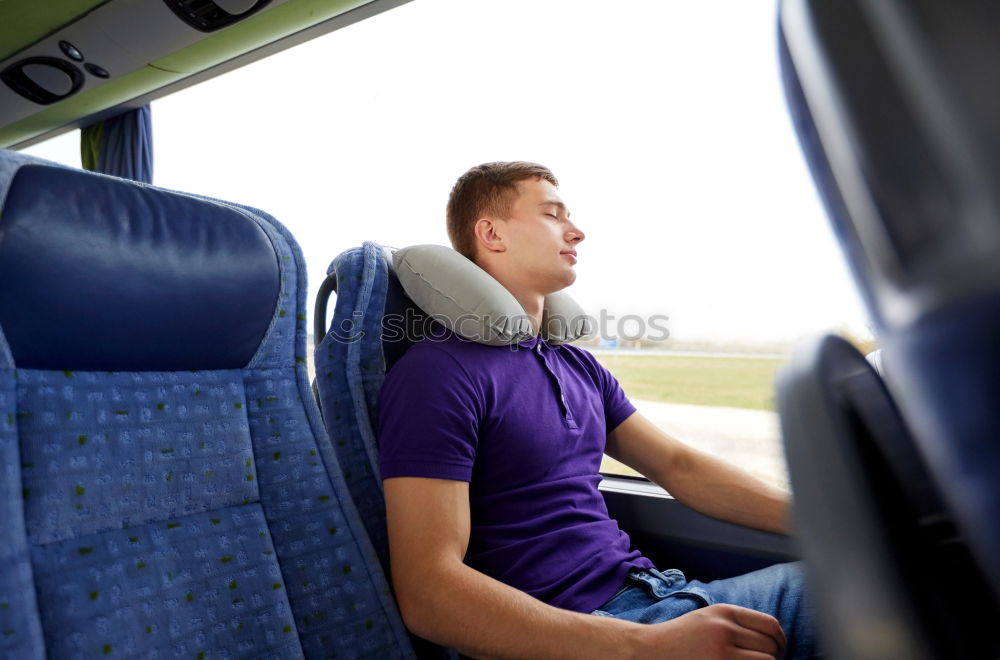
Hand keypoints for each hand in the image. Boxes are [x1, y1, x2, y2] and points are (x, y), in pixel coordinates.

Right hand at [634, 604, 786, 658]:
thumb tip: (772, 636)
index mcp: (724, 612)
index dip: (779, 640)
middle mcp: (724, 630)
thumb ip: (735, 621)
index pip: (770, 624)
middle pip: (771, 645)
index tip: (777, 649)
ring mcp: (722, 653)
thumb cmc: (680, 637)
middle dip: (773, 656)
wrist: (651, 651)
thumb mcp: (707, 618)